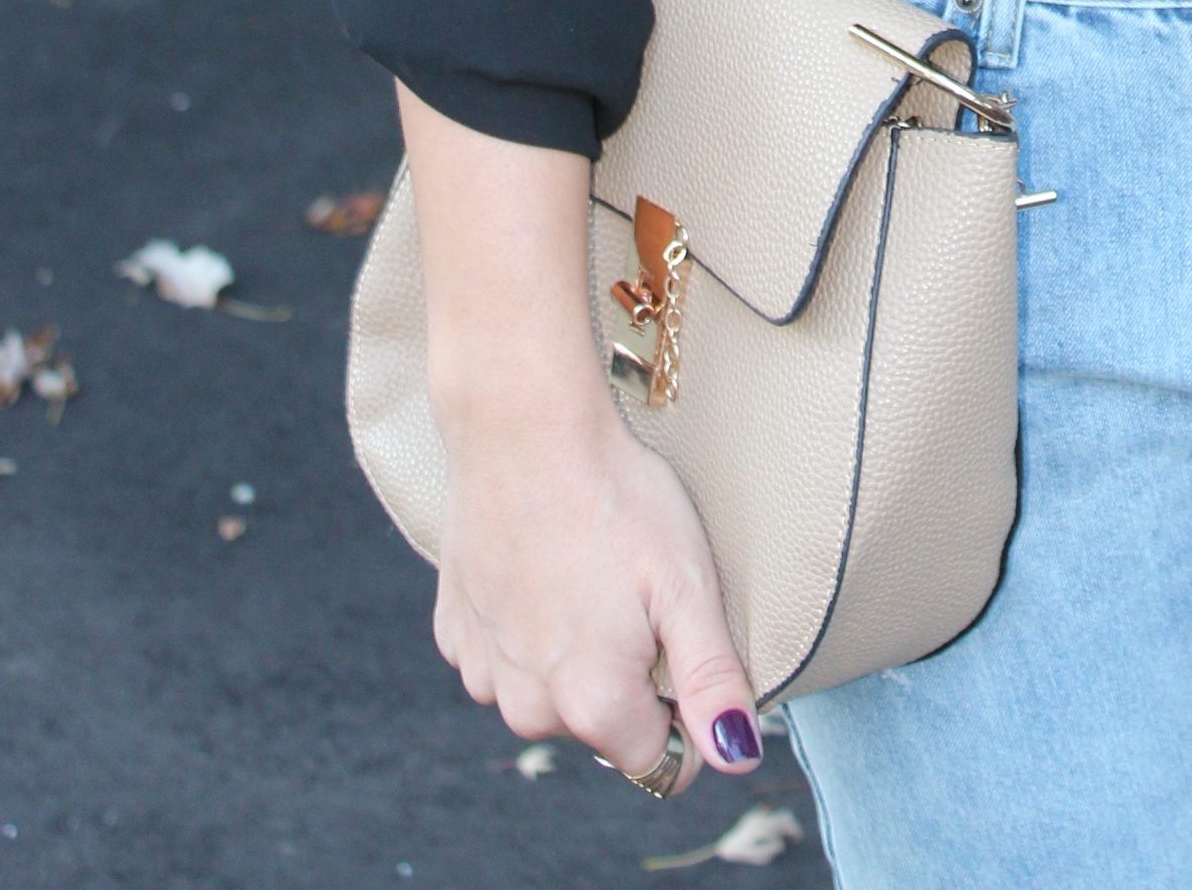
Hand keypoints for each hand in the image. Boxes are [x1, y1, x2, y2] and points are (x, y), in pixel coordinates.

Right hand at [431, 381, 761, 793]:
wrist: (522, 427)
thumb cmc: (616, 498)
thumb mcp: (686, 584)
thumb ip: (713, 681)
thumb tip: (737, 756)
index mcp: (592, 706)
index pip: (661, 764)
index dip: (685, 712)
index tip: (680, 643)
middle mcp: (528, 709)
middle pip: (604, 728)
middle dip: (628, 679)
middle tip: (634, 593)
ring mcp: (483, 672)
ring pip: (552, 694)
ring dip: (576, 654)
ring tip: (588, 573)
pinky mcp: (454, 633)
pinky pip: (508, 657)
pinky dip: (528, 627)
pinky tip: (542, 567)